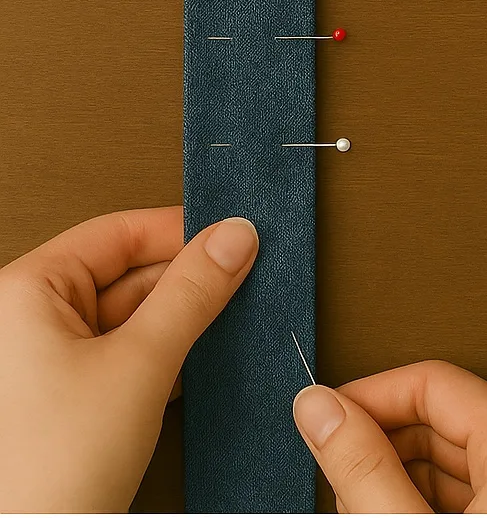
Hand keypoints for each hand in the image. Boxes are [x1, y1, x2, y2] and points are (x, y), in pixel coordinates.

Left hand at [0, 207, 257, 510]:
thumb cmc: (49, 469)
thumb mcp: (140, 364)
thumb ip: (192, 293)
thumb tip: (233, 238)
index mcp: (26, 293)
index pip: (117, 234)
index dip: (180, 231)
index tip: (234, 235)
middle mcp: (29, 321)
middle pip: (128, 275)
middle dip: (189, 279)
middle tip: (246, 277)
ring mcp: (50, 363)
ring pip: (133, 318)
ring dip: (184, 321)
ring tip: (231, 320)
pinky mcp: (72, 399)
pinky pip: (128, 356)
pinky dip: (168, 356)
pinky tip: (203, 360)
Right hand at [292, 360, 486, 512]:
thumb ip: (364, 469)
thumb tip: (320, 409)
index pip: (434, 382)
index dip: (371, 394)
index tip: (328, 414)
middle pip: (440, 420)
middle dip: (378, 437)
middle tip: (335, 460)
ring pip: (446, 459)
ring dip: (391, 471)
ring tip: (354, 496)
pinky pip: (461, 492)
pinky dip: (415, 498)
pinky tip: (383, 511)